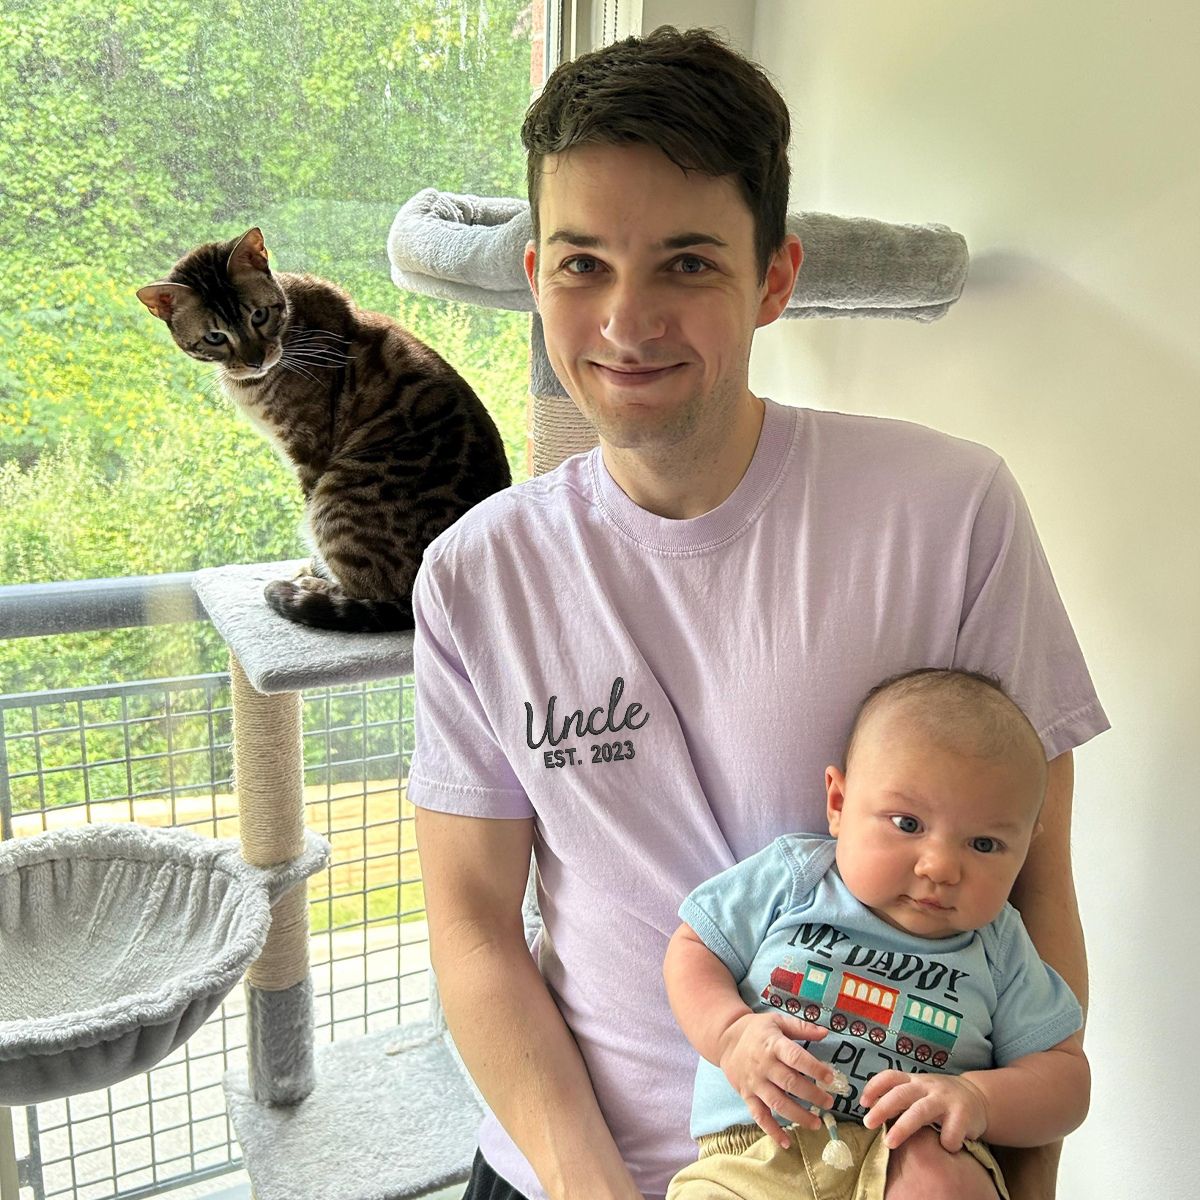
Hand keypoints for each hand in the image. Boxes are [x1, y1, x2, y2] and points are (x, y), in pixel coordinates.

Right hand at [716, 1012, 833, 1147]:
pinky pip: (759, 1116)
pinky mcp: (747, 1096)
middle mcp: (764, 1065)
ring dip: (798, 1115)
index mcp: (773, 1044)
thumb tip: (826, 1032)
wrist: (725, 1040)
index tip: (830, 1077)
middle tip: (829, 1103)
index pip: (795, 1057)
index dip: (814, 1068)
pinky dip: (772, 1131)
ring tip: (816, 1123)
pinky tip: (786, 1142)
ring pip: (777, 1102)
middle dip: (812, 1095)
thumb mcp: (777, 1021)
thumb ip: (801, 1027)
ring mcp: (755, 1083)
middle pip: (789, 1083)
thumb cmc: (756, 1030)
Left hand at [861, 1070, 988, 1151]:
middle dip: (882, 1108)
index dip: (874, 1087)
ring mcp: (945, 1099)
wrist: (978, 1097)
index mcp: (915, 1080)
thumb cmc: (940, 1099)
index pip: (891, 1076)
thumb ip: (900, 1098)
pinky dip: (944, 1143)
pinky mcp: (963, 1115)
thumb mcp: (920, 1092)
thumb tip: (871, 1113)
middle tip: (867, 1123)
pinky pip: (949, 1133)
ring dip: (903, 1127)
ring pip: (920, 1111)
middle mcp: (928, 1086)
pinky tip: (946, 1148)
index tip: (863, 1103)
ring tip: (889, 1142)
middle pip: (901, 1094)